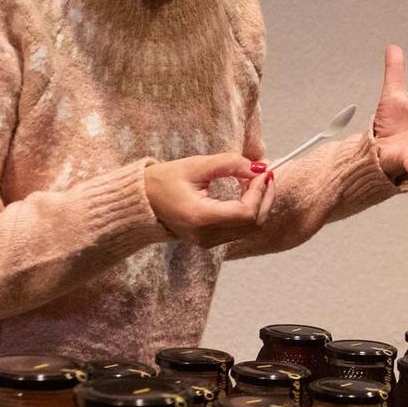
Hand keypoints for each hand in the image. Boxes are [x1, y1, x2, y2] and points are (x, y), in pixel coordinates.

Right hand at [146, 153, 275, 246]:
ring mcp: (208, 242)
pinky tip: (245, 191)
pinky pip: (240, 229)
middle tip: (264, 173)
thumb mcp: (197, 165)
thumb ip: (230, 164)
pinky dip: (250, 210)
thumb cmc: (163, 181)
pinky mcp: (210, 241)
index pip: (246, 212)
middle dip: (265, 197)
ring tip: (253, 180)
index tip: (263, 171)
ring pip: (250, 228)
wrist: (141, 201)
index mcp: (200, 217)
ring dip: (259, 203)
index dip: (260, 191)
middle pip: (254, 224)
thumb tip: (259, 167)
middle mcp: (206, 236)